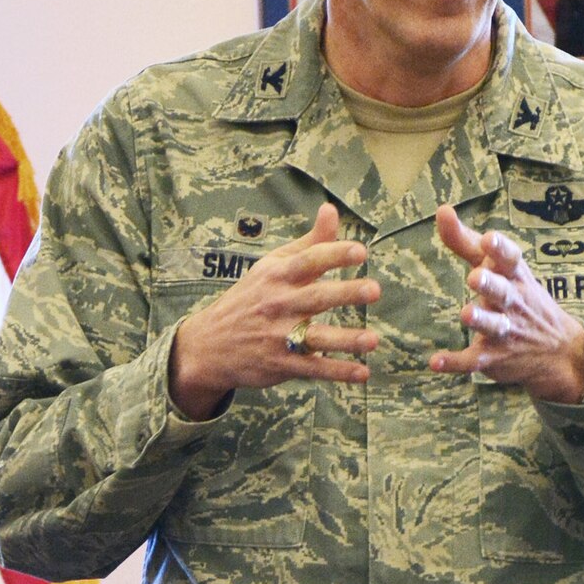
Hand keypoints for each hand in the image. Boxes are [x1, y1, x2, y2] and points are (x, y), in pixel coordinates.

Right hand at [169, 204, 379, 419]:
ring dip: (345, 339)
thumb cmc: (250, 298)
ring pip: (316, 337)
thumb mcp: (272, 266)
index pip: (308, 262)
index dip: (334, 255)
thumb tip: (331, 210)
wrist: (209, 344)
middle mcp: (278, 304)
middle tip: (374, 289)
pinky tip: (362, 373)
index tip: (360, 251)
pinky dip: (337, 372)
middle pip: (315, 297)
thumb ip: (309, 242)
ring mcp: (278, 336)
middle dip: (345, 293)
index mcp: (277, 276)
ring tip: (373, 339)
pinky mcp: (281, 364)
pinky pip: (313, 368)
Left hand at [428, 206, 583, 403]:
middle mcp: (513, 302)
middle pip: (502, 291)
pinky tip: (436, 362)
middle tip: (475, 277)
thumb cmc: (517, 295)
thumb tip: (442, 210)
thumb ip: (466, 241)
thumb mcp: (499, 267)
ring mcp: (506, 331)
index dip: (500, 249)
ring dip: (481, 320)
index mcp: (514, 276)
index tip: (489, 239)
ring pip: (494, 325)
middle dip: (490, 284)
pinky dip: (455, 362)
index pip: (511, 259)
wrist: (558, 350)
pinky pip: (474, 360)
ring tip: (467, 314)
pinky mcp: (494, 357)